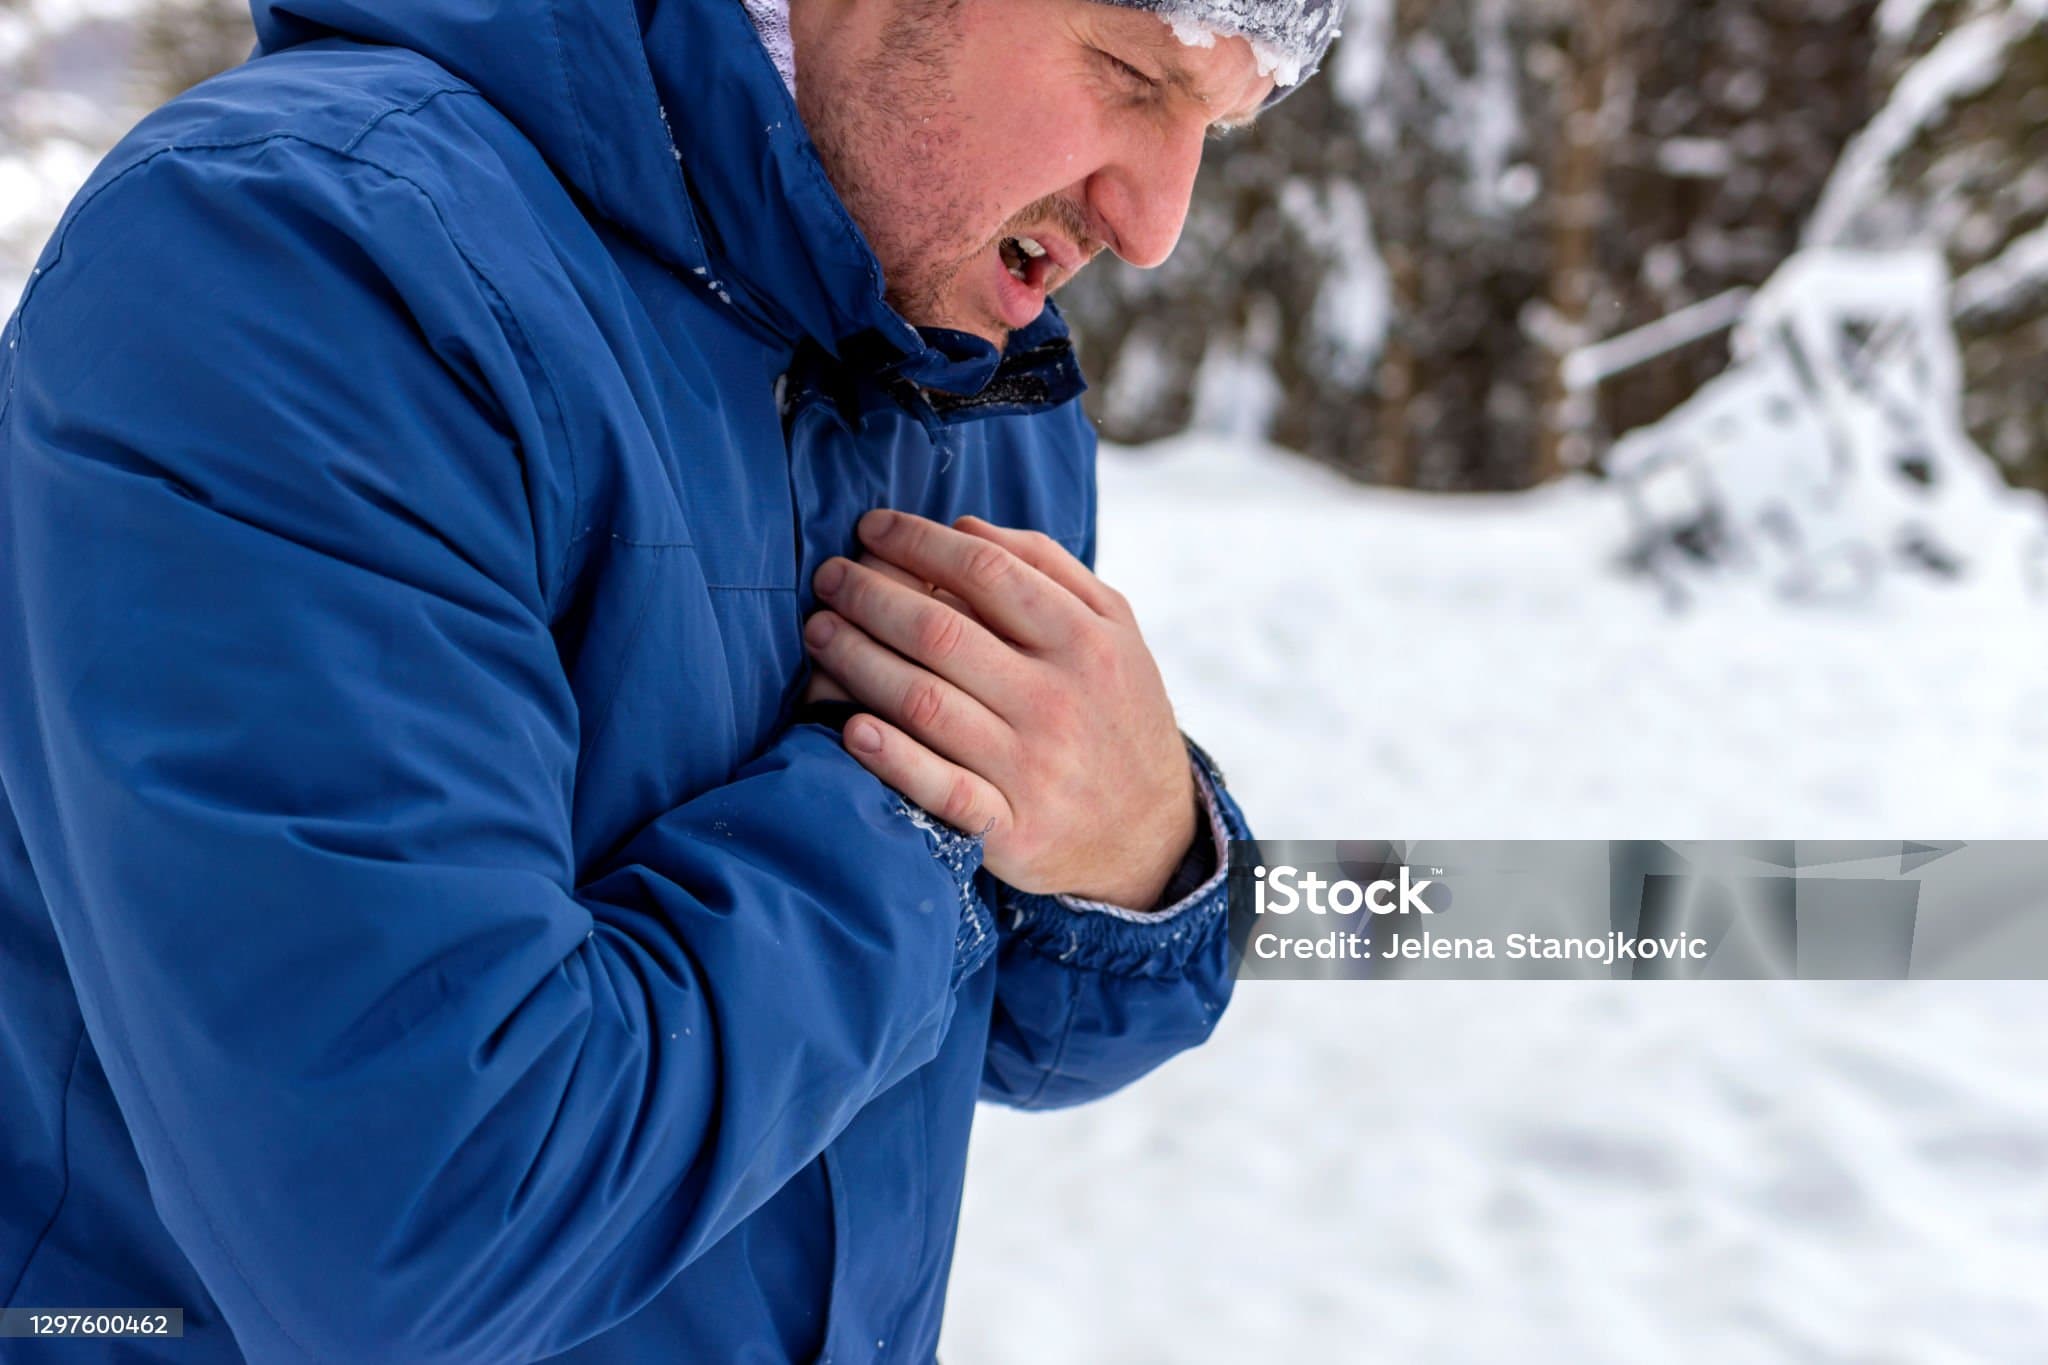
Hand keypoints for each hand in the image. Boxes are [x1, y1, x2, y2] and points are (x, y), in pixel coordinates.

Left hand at [803, 510, 1194, 906]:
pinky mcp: (1011, 829)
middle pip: (941, 633)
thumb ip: (1049, 568)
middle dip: (869, 595)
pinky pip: (940, 790)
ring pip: (925, 703)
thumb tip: (965, 527)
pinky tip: (852, 728)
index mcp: (1085, 642)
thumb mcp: (1115, 630)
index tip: (870, 527)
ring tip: (819, 632)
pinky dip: (892, 758)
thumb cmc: (1115, 711)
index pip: (986, 573)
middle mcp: (1058, 701)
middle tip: (828, 577)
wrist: (1153, 833)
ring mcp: (1033, 768)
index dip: (917, 543)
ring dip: (857, 661)